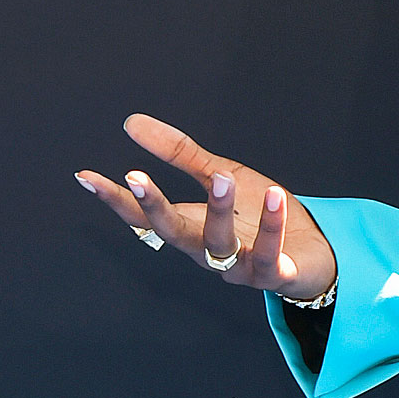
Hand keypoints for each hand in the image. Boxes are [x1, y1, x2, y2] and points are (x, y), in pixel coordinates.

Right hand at [75, 116, 337, 298]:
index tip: (85, 176)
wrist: (313, 251)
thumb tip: (131, 122)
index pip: (143, 216)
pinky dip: (270, 227)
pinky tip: (274, 197)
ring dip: (219, 211)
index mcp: (190, 226)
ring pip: (219, 244)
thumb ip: (180, 154)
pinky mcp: (273, 274)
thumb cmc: (258, 215)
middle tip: (135, 175)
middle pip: (172, 232)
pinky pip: (269, 254)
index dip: (115, 198)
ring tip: (222, 176)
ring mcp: (238, 267)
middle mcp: (207, 251)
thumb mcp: (221, 175)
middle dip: (153, 206)